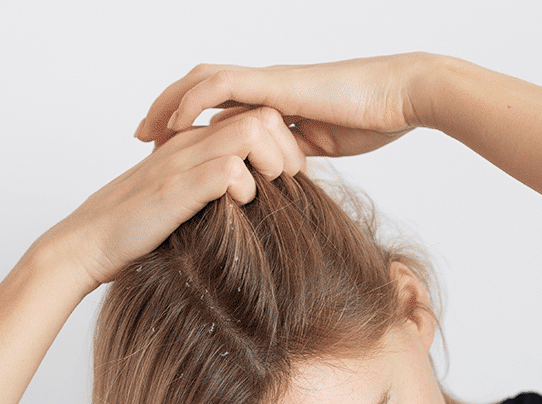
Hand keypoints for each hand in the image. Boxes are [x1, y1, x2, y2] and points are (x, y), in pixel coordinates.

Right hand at [42, 106, 304, 288]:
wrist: (86, 245)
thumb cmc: (134, 232)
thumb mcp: (183, 204)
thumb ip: (211, 193)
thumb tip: (254, 206)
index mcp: (193, 145)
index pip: (255, 118)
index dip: (282, 144)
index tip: (289, 178)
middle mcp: (189, 145)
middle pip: (261, 116)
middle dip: (286, 148)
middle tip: (289, 183)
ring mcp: (181, 163)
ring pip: (248, 131)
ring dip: (270, 161)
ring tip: (268, 190)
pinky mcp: (174, 188)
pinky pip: (226, 168)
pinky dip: (244, 185)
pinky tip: (240, 204)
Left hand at [135, 54, 437, 157]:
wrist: (401, 97)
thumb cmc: (375, 121)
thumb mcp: (323, 149)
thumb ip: (295, 159)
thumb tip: (277, 182)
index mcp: (275, 104)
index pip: (221, 112)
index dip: (191, 128)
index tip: (166, 151)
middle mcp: (265, 89)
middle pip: (201, 91)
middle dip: (167, 112)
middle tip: (141, 138)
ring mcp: (268, 84)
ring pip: (202, 83)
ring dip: (168, 105)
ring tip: (144, 132)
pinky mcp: (275, 85)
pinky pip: (222, 87)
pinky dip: (193, 103)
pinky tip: (175, 124)